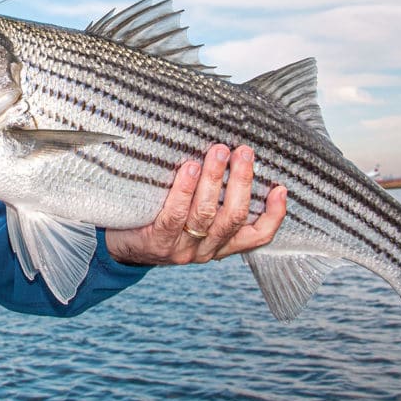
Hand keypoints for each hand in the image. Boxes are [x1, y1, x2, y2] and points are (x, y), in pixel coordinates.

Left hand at [105, 144, 286, 264]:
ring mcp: (182, 249)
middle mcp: (206, 249)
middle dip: (242, 182)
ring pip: (207, 214)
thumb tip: (229, 151)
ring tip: (218, 151)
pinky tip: (190, 169)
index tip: (281, 188)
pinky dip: (185, 191)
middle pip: (233, 217)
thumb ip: (213, 196)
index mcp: (221, 244)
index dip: (274, 215)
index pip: (257, 235)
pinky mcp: (158, 243)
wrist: (119, 247)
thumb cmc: (159, 219)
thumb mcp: (192, 214)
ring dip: (215, 180)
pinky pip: (175, 216)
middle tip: (244, 151)